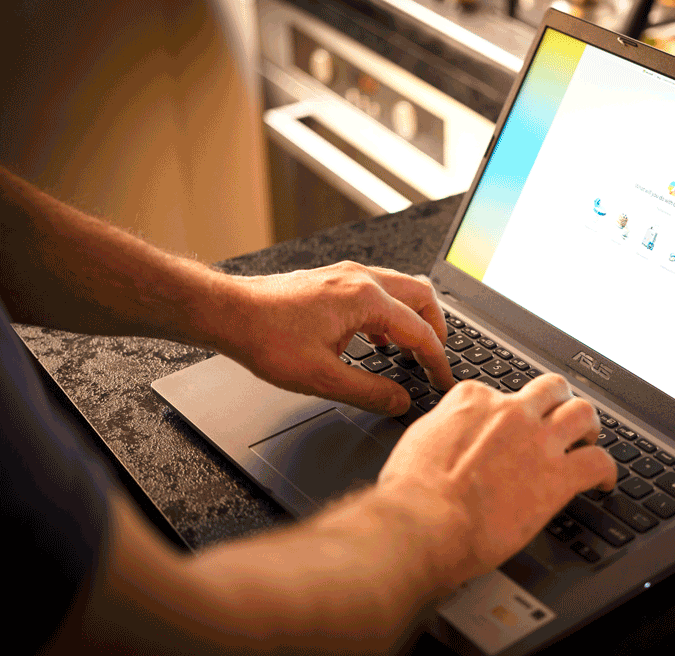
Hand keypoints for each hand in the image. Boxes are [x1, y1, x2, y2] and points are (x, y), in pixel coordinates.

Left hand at [217, 261, 453, 414]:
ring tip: (411, 351)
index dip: (437, 361)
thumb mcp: (321, 377)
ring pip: (400, 290)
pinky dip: (389, 314)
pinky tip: (378, 339)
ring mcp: (346, 275)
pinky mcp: (333, 279)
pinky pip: (377, 291)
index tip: (444, 381)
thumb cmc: (266, 338)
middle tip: (436, 360)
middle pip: (421, 297)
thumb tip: (400, 401)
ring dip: (413, 319)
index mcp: (366, 299)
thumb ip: (368, 392)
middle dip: (436, 330)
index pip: (420, 331)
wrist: (228, 312)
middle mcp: (361, 279)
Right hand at [374, 374, 616, 584]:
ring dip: (589, 427)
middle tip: (560, 419)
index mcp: (473, 400)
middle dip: (559, 401)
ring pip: (583, 413)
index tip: (508, 427)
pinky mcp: (559, 476)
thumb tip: (447, 435)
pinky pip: (599, 462)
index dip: (507, 411)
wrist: (424, 522)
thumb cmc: (412, 492)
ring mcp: (538, 441)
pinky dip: (607, 470)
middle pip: (551, 389)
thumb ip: (443, 429)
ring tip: (588, 442)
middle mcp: (510, 412)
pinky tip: (604, 482)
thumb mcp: (418, 440)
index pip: (500, 391)